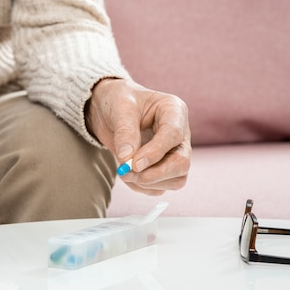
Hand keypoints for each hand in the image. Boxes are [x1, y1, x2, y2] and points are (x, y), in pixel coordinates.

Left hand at [86, 78, 190, 194]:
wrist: (108, 110)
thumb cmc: (118, 101)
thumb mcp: (119, 109)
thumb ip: (125, 132)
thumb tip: (127, 159)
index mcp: (174, 110)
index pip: (173, 135)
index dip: (155, 153)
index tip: (133, 164)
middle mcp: (179, 133)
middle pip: (182, 162)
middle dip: (155, 174)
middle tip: (128, 173)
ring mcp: (173, 152)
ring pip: (176, 179)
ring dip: (149, 183)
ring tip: (124, 173)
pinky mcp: (163, 167)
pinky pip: (161, 187)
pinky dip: (142, 188)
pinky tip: (127, 176)